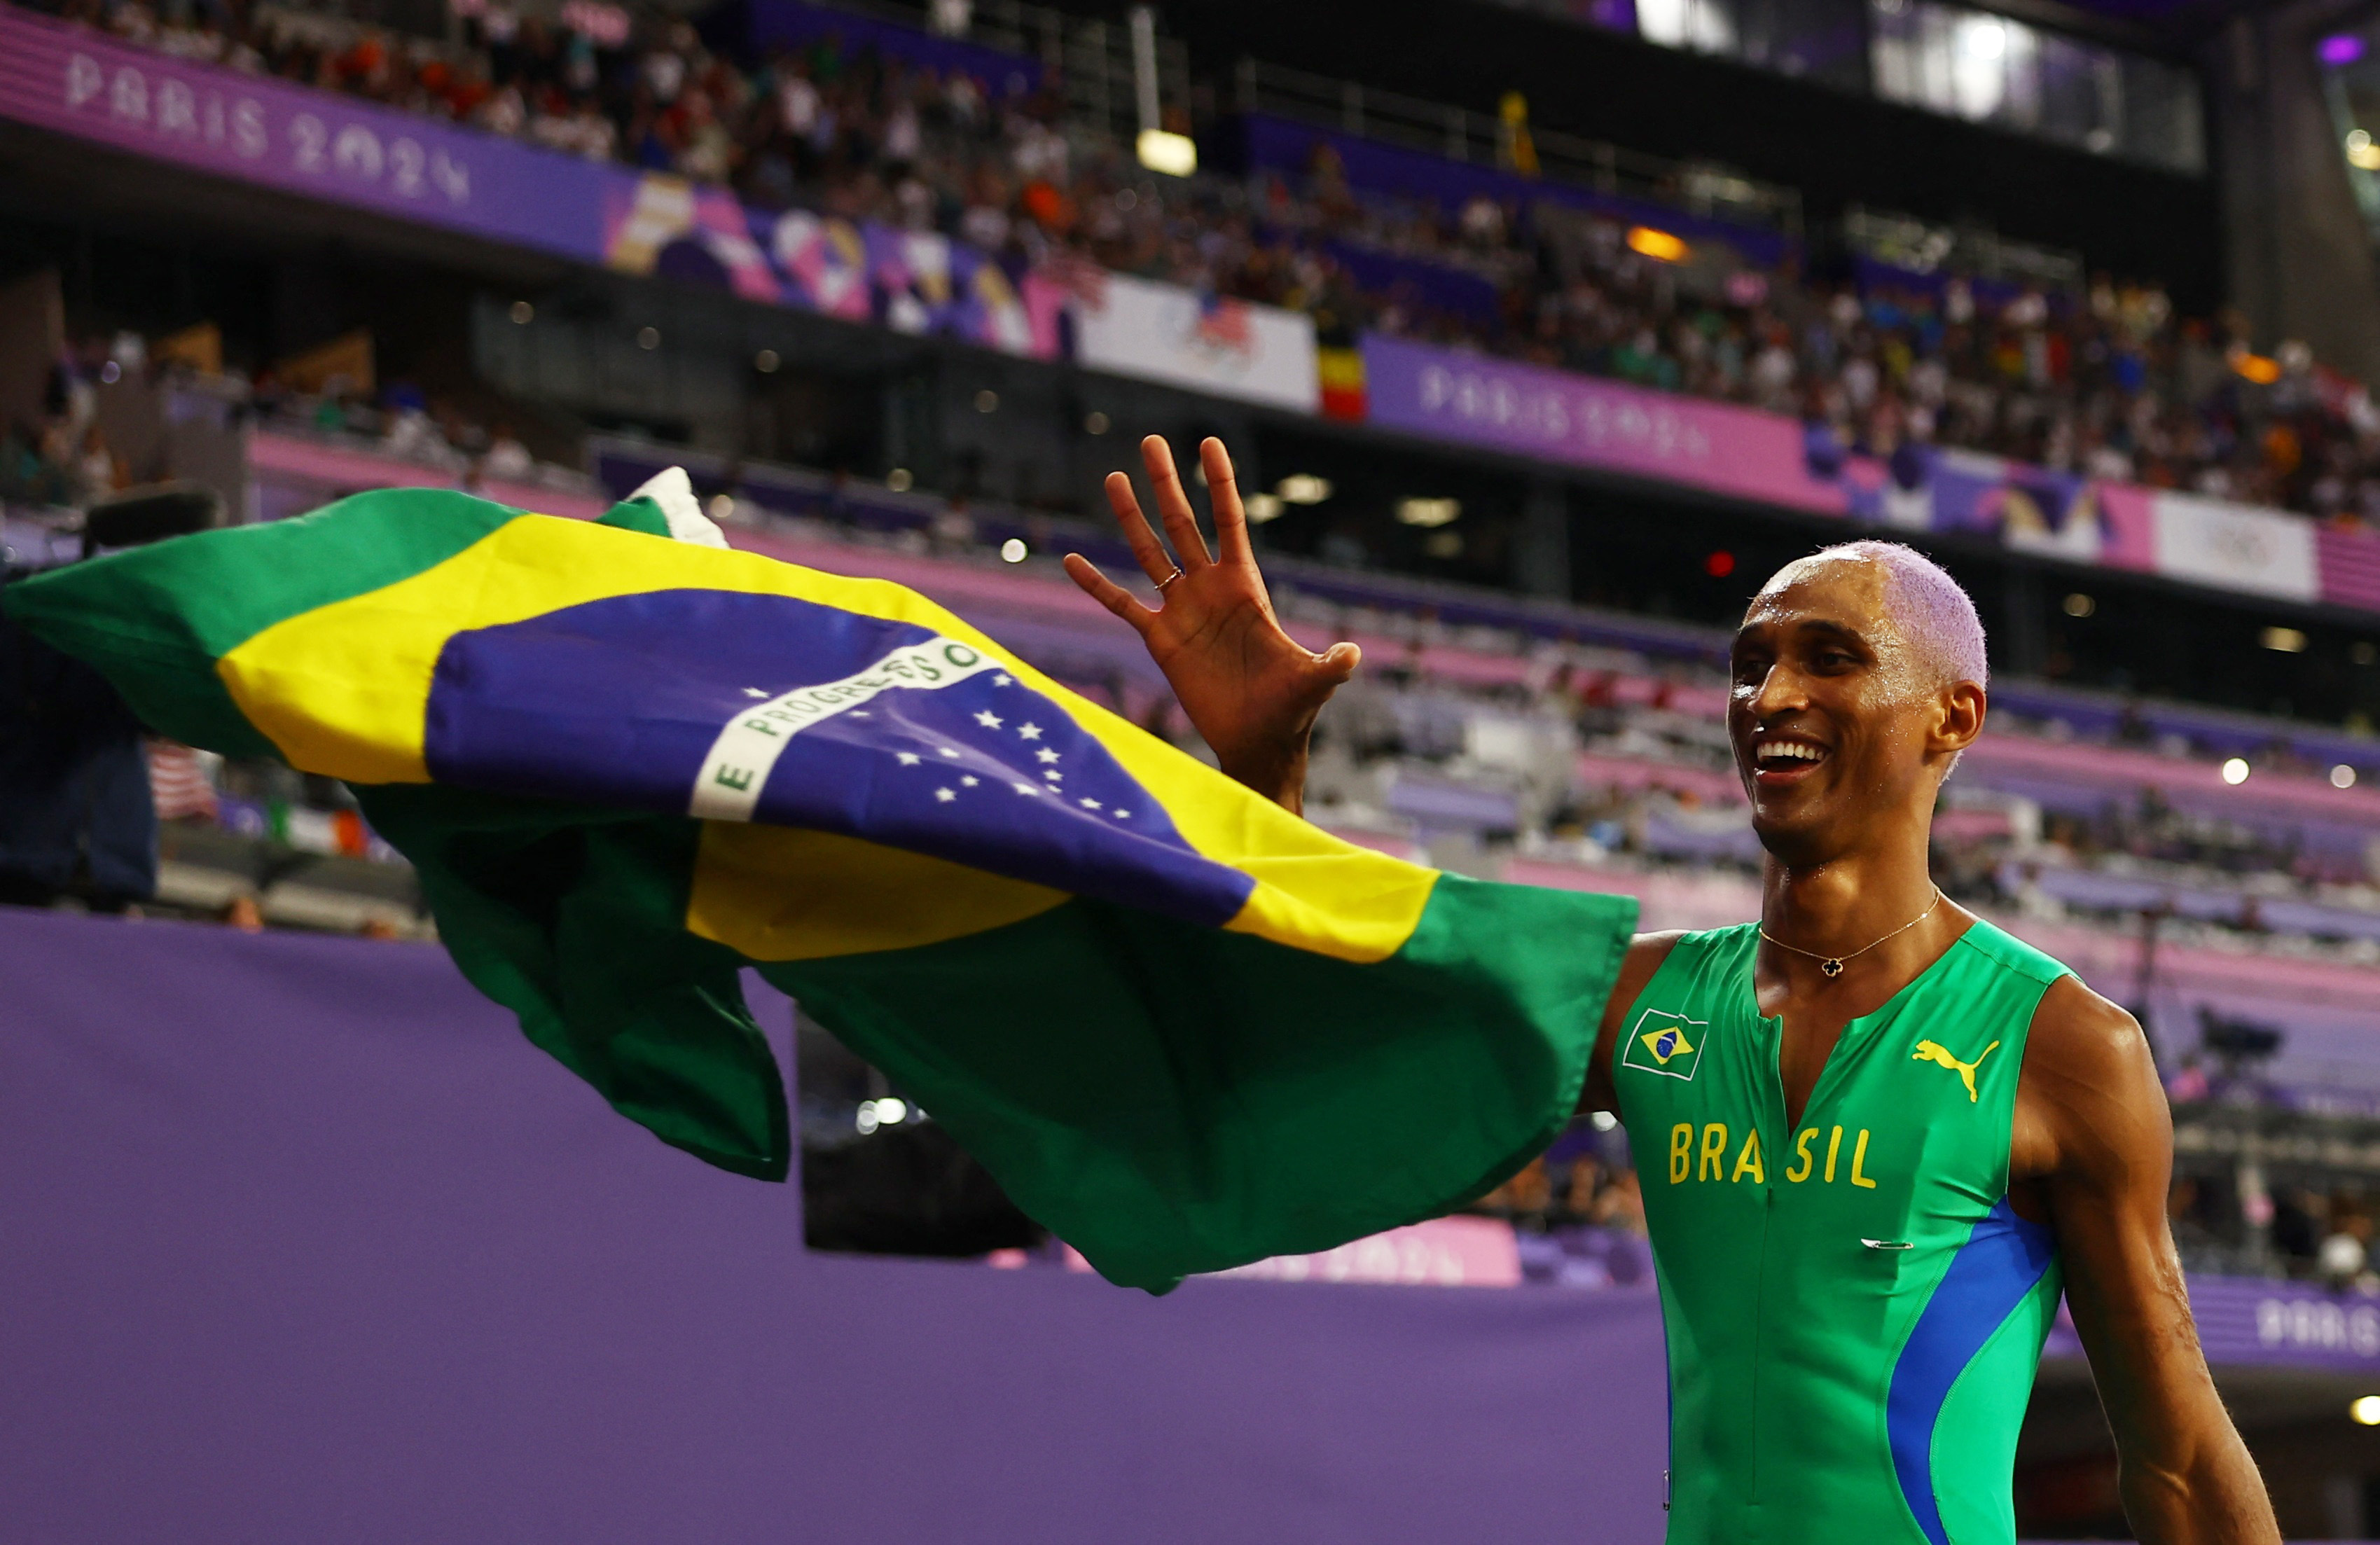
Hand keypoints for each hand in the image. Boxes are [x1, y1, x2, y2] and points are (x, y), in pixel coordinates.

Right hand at [1063, 436, 1358, 812]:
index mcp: (1246, 587)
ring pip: (1150, 553)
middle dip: (1167, 483)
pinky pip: (1122, 604)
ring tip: (1114, 479)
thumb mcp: (1313, 681)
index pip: (1229, 522)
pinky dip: (1097, 585)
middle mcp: (1210, 590)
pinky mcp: (1160, 639)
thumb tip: (1353, 656)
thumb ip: (1329, 665)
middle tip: (1150, 442)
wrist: (1258, 740)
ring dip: (1131, 517)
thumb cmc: (1290, 708)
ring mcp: (1183, 611)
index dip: (1219, 484)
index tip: (1207, 443)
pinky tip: (1074, 560)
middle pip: (1183, 525)